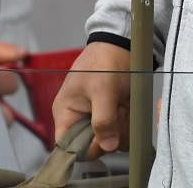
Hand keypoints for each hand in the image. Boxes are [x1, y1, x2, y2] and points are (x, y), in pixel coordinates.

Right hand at [51, 42, 130, 159]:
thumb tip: (107, 146)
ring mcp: (95, 118)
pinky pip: (119, 132)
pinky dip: (126, 122)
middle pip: (91, 146)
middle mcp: (78, 118)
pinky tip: (126, 106)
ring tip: (121, 105)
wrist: (122, 44)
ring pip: (108, 141)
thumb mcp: (103, 89)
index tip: (101, 138)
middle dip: (107, 134)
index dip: (84, 147)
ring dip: (119, 127)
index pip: (67, 146)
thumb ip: (103, 120)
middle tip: (115, 113)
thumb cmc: (104, 60)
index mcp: (65, 112)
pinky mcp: (110, 116)